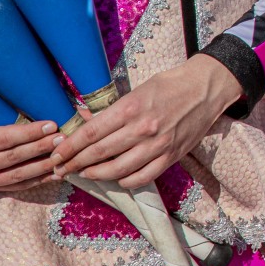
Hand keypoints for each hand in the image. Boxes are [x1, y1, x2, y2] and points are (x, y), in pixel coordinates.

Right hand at [0, 119, 61, 192]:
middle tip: (62, 138)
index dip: (29, 133)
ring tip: (62, 156)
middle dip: (41, 147)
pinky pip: (16, 186)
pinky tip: (54, 173)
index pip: (4, 139)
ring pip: (17, 175)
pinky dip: (37, 180)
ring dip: (43, 166)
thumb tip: (35, 111)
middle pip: (13, 157)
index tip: (52, 125)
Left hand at [53, 56, 241, 189]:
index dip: (69, 147)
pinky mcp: (171, 156)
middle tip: (60, 168)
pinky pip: (141, 177)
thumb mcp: (138, 90)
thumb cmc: (170, 84)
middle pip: (98, 153)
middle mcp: (143, 128)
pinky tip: (116, 177)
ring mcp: (158, 145)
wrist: (207, 88)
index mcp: (131, 107)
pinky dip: (124, 181)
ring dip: (95, 174)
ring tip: (84, 173)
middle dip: (74, 163)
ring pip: (117, 170)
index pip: (90, 133)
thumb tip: (83, 122)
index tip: (56, 154)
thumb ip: (112, 110)